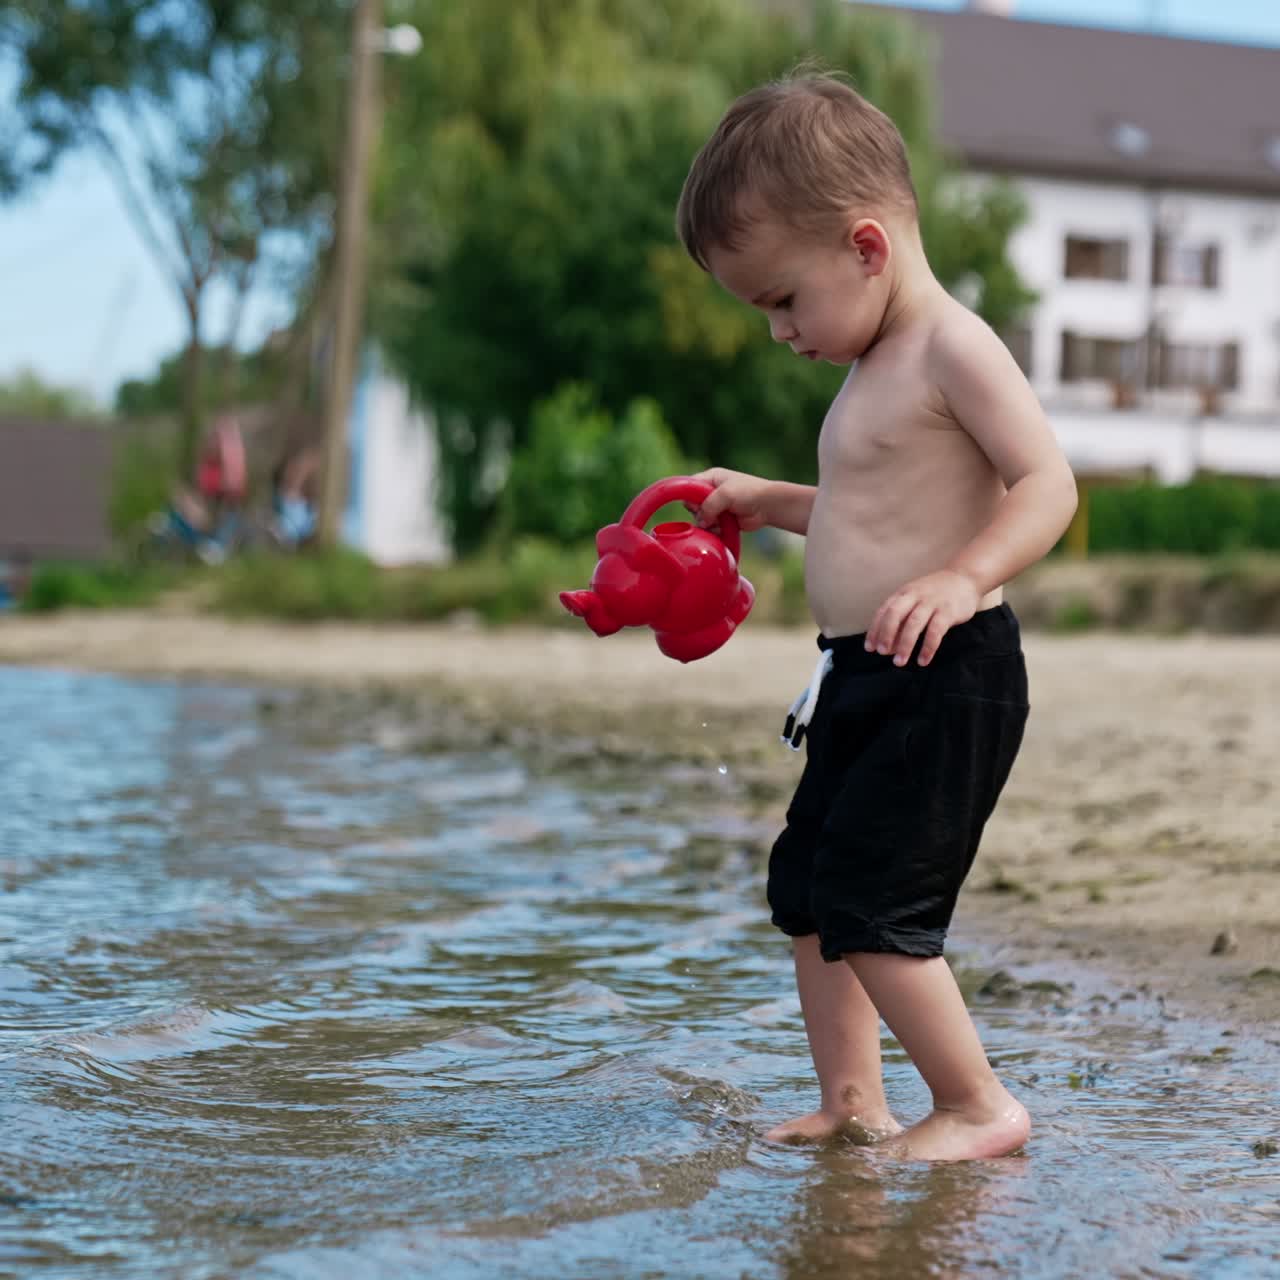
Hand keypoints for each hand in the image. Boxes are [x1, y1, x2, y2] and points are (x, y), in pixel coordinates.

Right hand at [686, 467, 771, 532]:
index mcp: (711, 478)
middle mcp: (712, 492)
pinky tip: (723, 528)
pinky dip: (714, 530)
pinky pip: (710, 528)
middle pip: (693, 505)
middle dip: (700, 512)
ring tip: (720, 521)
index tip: (696, 506)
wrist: (768, 506)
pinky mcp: (722, 520)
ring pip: (701, 518)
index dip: (689, 496)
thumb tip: (701, 522)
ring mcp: (717, 507)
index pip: (689, 486)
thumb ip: (708, 505)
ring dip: (708, 523)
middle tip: (711, 514)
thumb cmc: (749, 492)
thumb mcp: (725, 493)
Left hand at [865, 570, 981, 667]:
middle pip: (895, 614)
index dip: (875, 630)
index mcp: (903, 593)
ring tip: (899, 662)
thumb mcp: (915, 600)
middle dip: (886, 634)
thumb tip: (889, 647)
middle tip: (882, 653)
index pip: (884, 611)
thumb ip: (902, 621)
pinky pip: (936, 631)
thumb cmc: (935, 594)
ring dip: (905, 644)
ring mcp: (932, 603)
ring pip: (914, 624)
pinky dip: (928, 647)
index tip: (869, 648)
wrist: (965, 578)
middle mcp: (915, 596)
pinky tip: (923, 660)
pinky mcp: (948, 611)